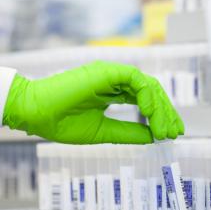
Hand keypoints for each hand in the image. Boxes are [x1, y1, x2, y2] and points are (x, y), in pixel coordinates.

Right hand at [2, 61, 183, 143]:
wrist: (35, 115)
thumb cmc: (62, 123)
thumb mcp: (103, 131)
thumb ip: (128, 132)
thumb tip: (153, 137)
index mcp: (113, 93)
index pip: (145, 100)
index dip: (160, 116)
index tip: (170, 133)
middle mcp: (115, 81)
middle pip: (151, 92)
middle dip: (165, 113)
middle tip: (175, 132)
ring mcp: (110, 75)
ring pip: (147, 85)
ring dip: (160, 107)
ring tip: (166, 129)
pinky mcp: (105, 72)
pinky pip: (135, 79)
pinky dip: (146, 96)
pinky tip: (151, 114)